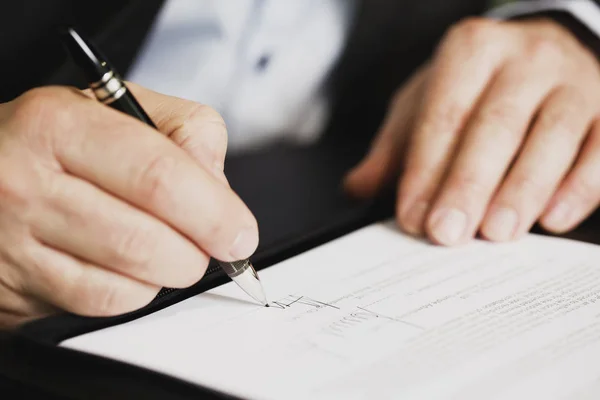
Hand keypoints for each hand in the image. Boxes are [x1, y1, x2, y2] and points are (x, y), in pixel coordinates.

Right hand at [0, 83, 257, 328]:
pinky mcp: (17, 287)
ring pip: (126, 280)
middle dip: (198, 251)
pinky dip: (136, 291)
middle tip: (214, 245)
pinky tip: (132, 266)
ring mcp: (15, 241)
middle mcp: (26, 182)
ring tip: (170, 248)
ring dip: (169, 271)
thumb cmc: (61, 141)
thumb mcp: (121, 107)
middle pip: (144, 239)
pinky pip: (101, 304)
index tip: (240, 232)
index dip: (214, 212)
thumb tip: (221, 194)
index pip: (158, 177)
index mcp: (60, 124)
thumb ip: (186, 133)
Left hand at [346, 17, 599, 245]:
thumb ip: (395, 147)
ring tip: (496, 233)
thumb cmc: (477, 86)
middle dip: (468, 185)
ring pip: (551, 137)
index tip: (413, 217)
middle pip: (495, 126)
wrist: (544, 50)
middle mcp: (525, 58)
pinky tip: (553, 220)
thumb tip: (356, 187)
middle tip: (447, 233)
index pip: (444, 116)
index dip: (426, 170)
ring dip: (521, 191)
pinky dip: (579, 187)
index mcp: (471, 51)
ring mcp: (574, 81)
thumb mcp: (427, 102)